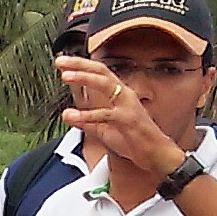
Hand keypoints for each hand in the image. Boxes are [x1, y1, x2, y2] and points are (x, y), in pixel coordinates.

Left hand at [55, 56, 188, 175]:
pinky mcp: (129, 119)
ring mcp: (128, 105)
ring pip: (106, 85)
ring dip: (84, 78)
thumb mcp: (103, 130)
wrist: (155, 154)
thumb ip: (85, 121)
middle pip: (101, 72)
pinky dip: (88, 114)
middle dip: (80, 64)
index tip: (62, 62)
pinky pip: (106, 114)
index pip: (99, 74)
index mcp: (119, 94)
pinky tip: (72, 115)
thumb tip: (66, 115)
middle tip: (61, 61)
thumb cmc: (133, 140)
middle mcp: (124, 94)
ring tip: (66, 76)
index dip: (81, 66)